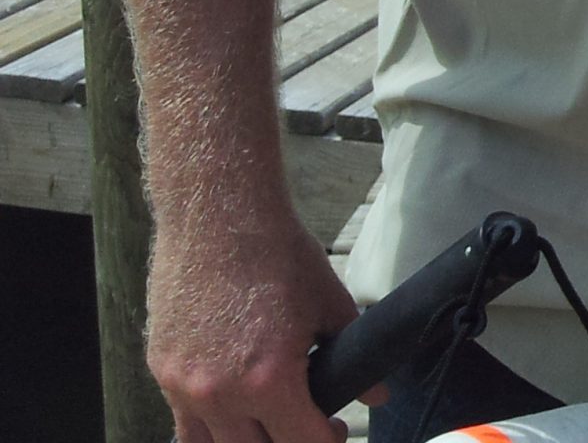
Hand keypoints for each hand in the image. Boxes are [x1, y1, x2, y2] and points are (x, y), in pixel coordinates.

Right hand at [149, 205, 367, 441]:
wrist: (219, 216)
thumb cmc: (277, 254)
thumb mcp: (330, 303)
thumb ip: (354, 354)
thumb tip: (377, 392)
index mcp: (268, 381)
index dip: (326, 442)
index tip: (335, 432)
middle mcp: (220, 395)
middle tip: (309, 425)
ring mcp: (183, 387)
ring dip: (246, 442)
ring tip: (269, 423)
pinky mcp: (161, 371)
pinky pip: (184, 423)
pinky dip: (209, 427)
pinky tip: (234, 408)